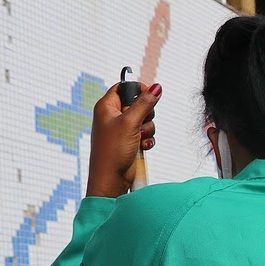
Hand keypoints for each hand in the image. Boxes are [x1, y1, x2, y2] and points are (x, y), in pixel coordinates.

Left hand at [86, 82, 161, 197]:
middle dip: (145, 114)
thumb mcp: (130, 123)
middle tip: (139, 123)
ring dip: (148, 129)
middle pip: (138, 103)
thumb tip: (157, 87)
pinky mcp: (130, 141)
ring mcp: (122, 129)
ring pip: (144, 120)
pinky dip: (147, 139)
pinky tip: (142, 147)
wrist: (111, 178)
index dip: (137, 89)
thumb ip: (144, 103)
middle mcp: (113, 116)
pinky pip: (145, 134)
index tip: (149, 96)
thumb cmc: (113, 150)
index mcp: (106, 106)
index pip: (123, 87)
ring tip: (139, 138)